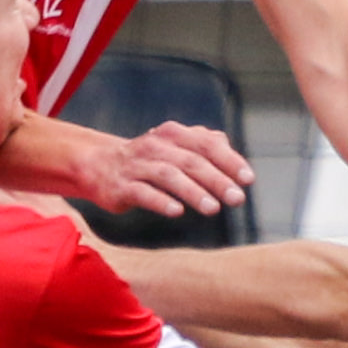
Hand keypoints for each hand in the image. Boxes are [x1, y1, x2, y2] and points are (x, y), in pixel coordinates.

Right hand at [65, 119, 254, 219]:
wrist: (99, 165)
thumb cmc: (148, 159)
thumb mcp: (175, 147)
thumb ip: (204, 145)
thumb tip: (229, 150)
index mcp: (174, 135)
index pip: (206, 144)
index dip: (229, 161)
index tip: (248, 180)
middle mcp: (156, 146)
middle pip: (191, 161)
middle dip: (217, 180)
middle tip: (237, 199)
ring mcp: (137, 166)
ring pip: (168, 175)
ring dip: (193, 191)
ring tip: (213, 209)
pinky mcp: (121, 186)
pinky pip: (142, 192)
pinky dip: (161, 201)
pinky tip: (177, 212)